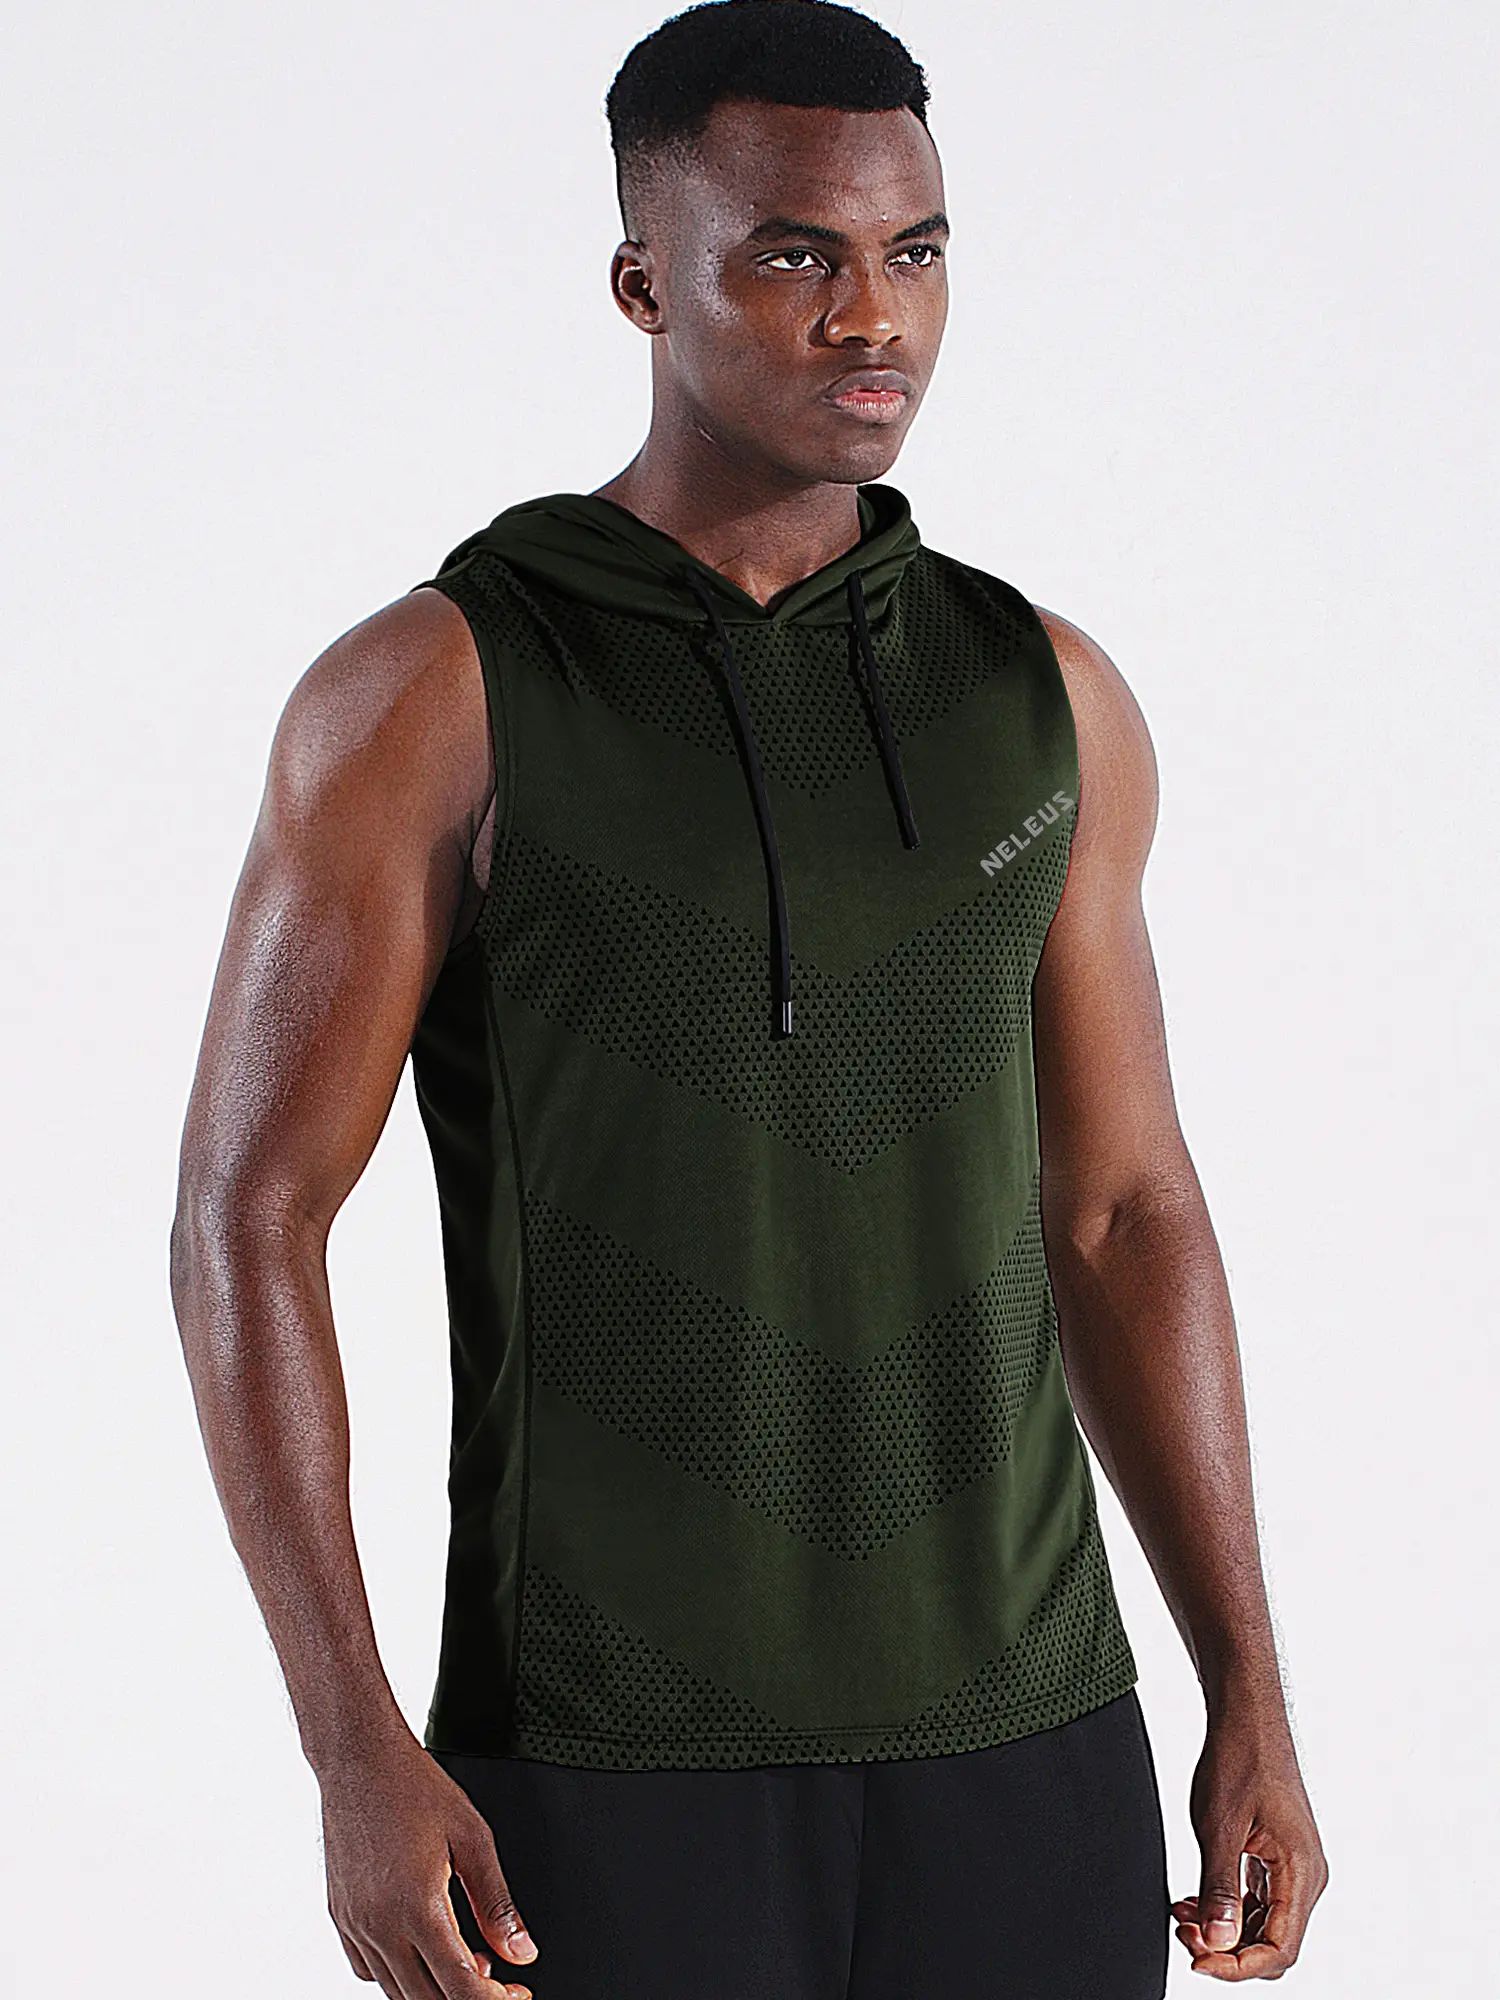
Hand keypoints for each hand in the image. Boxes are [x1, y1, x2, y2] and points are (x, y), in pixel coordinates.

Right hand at [317, 1726, 539, 1997]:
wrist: (359, 1759)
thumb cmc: (414, 1787)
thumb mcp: (473, 1838)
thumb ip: (497, 1903)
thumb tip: (521, 1950)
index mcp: (416, 1907)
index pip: (459, 1987)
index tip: (516, 1995)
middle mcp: (379, 1924)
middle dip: (469, 1999)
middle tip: (501, 1983)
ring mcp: (354, 1924)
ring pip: (396, 1991)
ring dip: (435, 1990)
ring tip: (468, 1959)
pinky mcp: (340, 1917)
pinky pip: (368, 1970)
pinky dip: (399, 1976)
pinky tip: (423, 1949)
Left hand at [1172, 1706, 1327, 1979]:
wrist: (1248, 1718)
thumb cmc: (1239, 1760)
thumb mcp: (1219, 1828)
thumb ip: (1219, 1889)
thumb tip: (1218, 1944)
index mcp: (1302, 1873)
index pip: (1280, 1950)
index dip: (1237, 1966)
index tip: (1197, 1959)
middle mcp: (1306, 1876)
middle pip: (1273, 1944)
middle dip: (1228, 1950)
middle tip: (1185, 1934)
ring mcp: (1294, 1867)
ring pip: (1264, 1925)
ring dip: (1225, 1929)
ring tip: (1183, 1916)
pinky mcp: (1279, 1857)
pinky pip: (1259, 1900)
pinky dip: (1229, 1908)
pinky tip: (1194, 1901)